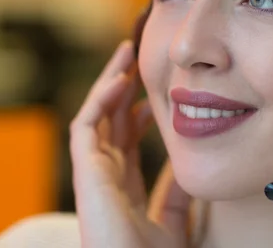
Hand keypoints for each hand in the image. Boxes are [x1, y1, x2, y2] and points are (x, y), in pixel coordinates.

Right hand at [70, 40, 191, 247]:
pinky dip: (99, 101)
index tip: (154, 90)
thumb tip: (188, 167)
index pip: (126, 137)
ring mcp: (92, 173)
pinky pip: (85, 127)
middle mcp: (104, 174)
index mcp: (123, 184)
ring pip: (96, 115)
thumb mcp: (173, 220)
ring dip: (109, 82)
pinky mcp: (85, 173)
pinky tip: (119, 80)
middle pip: (110, 119)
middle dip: (122, 86)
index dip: (137, 110)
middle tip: (137, 57)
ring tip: (126, 53)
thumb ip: (176, 194)